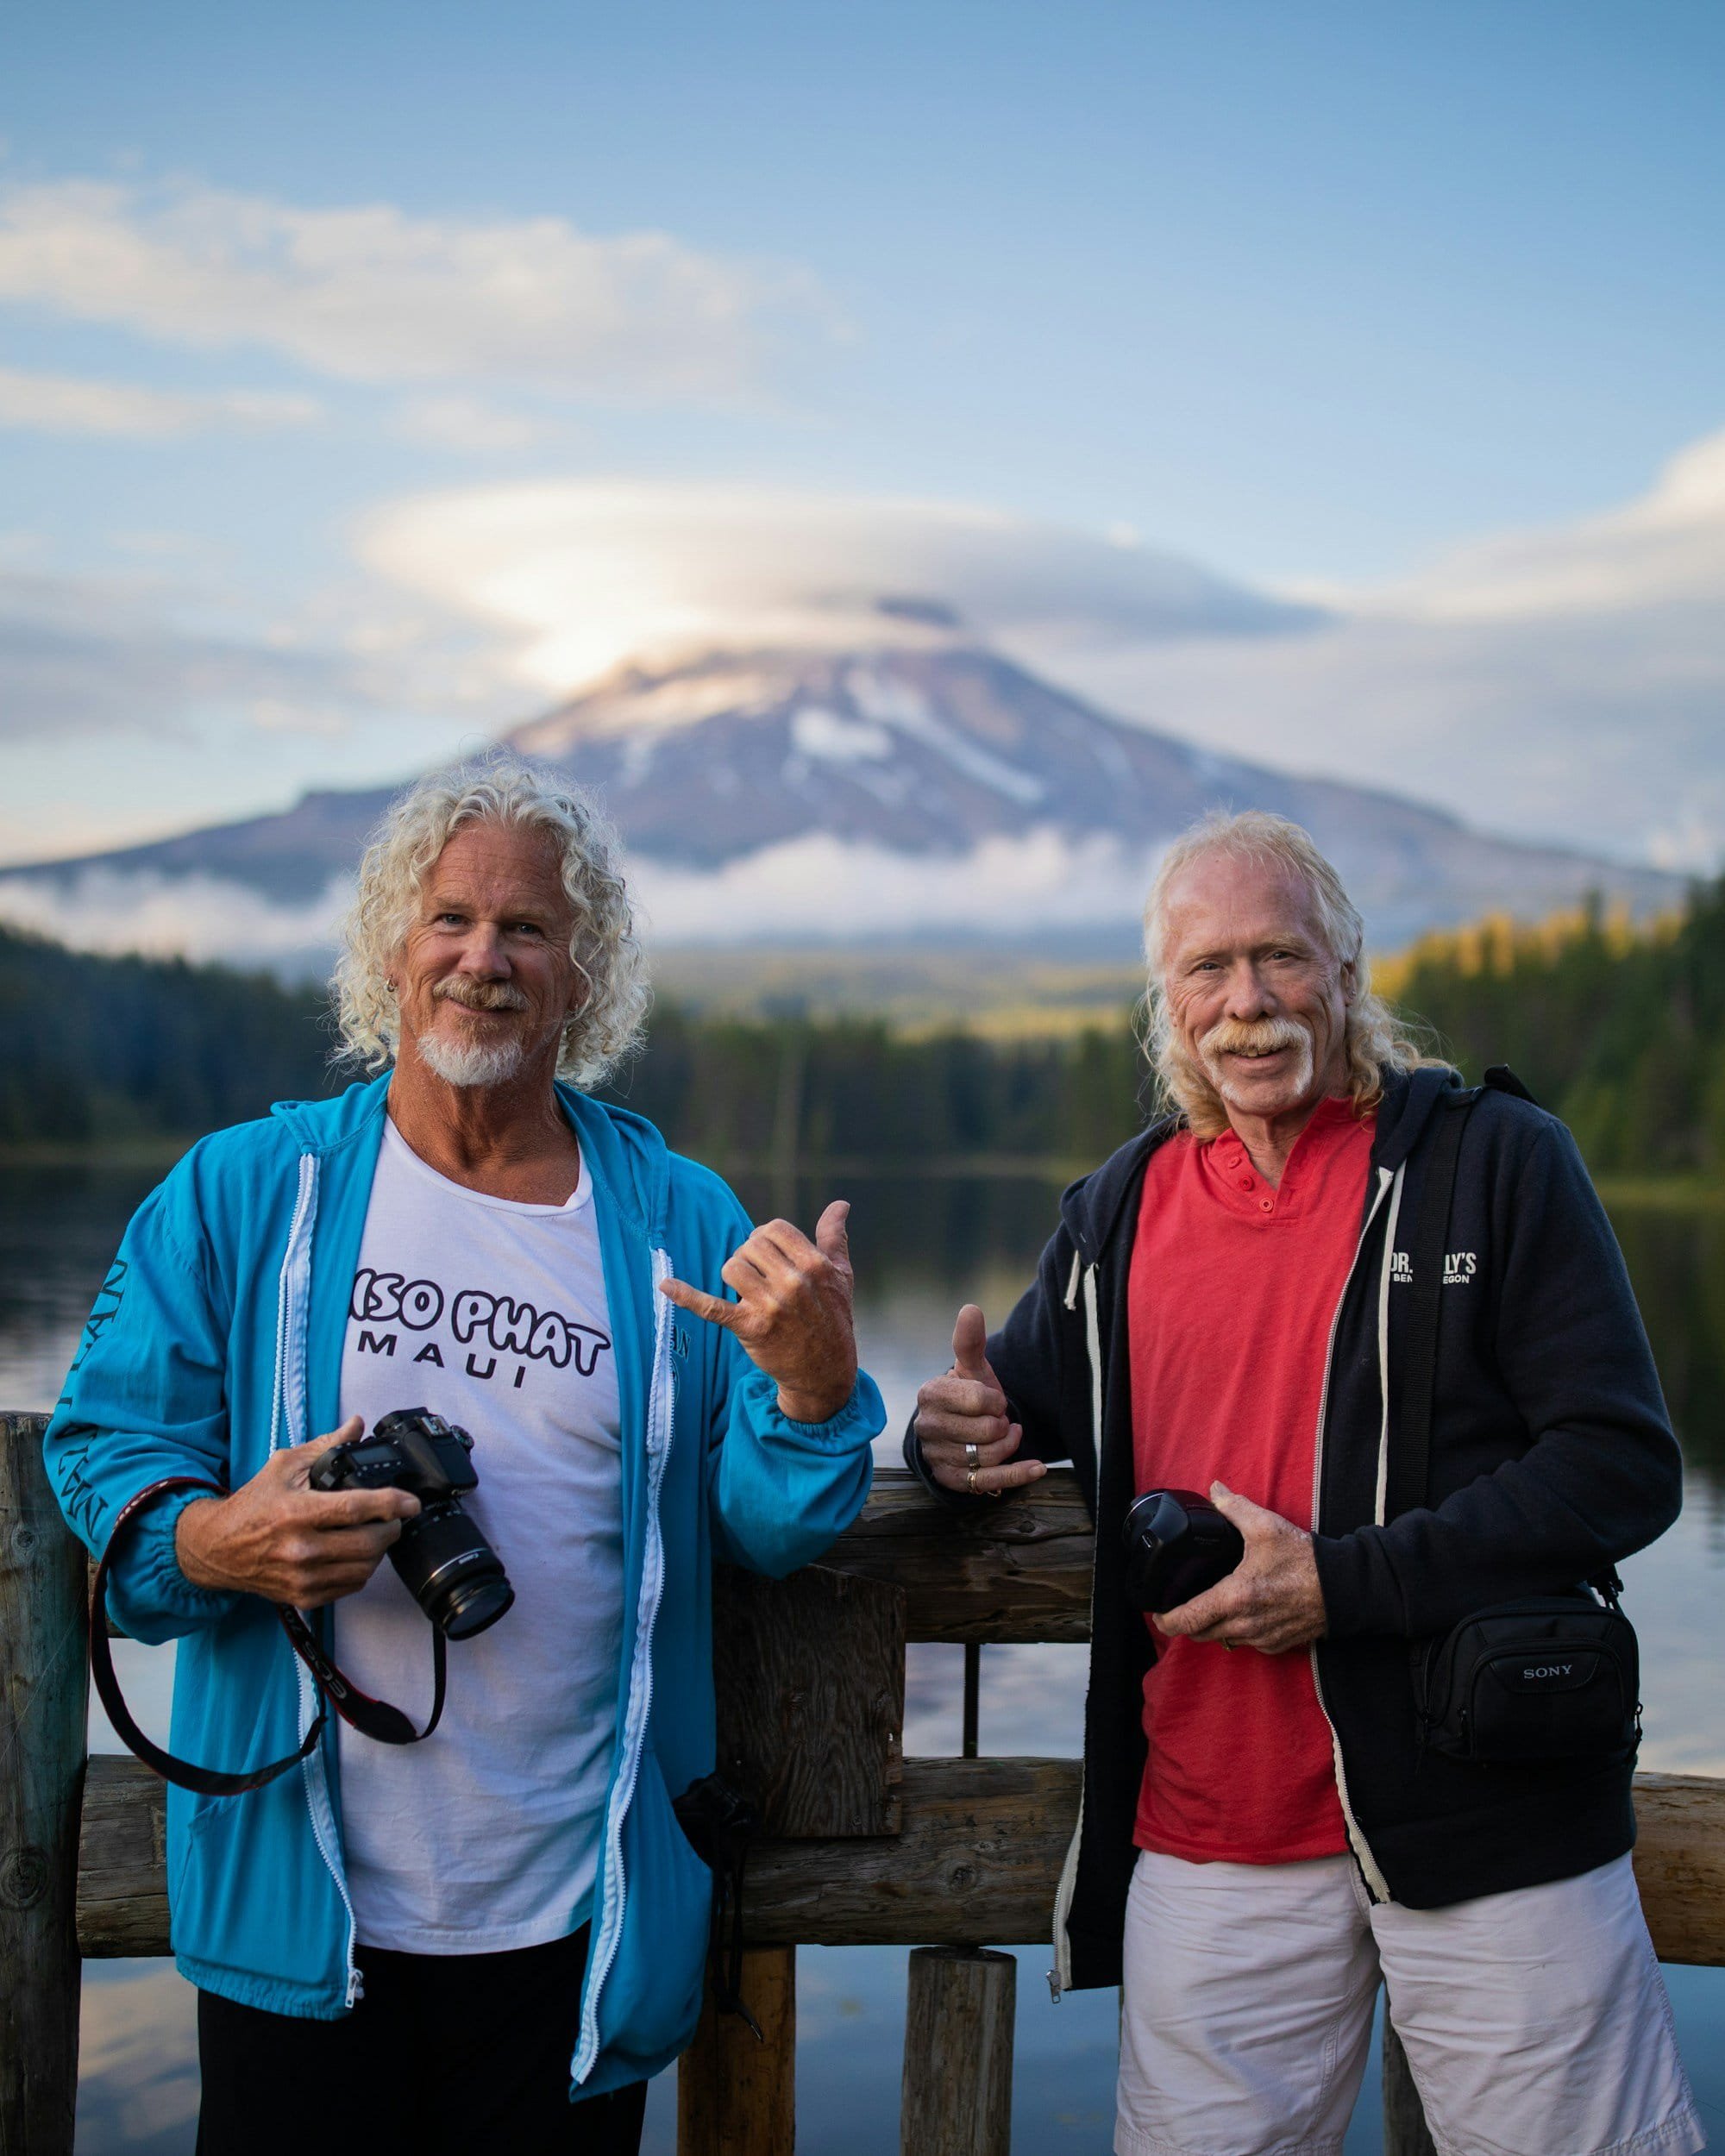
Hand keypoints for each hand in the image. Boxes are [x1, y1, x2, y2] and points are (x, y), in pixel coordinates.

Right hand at [174, 1417, 421, 1608]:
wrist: (217, 1549)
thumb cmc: (252, 1506)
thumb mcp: (284, 1467)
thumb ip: (325, 1446)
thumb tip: (357, 1425)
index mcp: (297, 1513)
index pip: (356, 1509)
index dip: (391, 1504)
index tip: (411, 1502)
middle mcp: (301, 1549)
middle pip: (368, 1543)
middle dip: (391, 1527)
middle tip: (394, 1516)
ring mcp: (302, 1578)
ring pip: (364, 1568)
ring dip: (379, 1550)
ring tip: (376, 1532)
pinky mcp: (303, 1597)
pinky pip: (350, 1586)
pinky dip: (361, 1569)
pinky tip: (356, 1553)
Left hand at [660, 1201, 857, 1424]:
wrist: (825, 1371)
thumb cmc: (833, 1318)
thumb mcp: (842, 1276)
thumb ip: (834, 1237)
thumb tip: (841, 1204)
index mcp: (815, 1265)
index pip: (774, 1229)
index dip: (766, 1238)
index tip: (771, 1256)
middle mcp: (793, 1283)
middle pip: (751, 1245)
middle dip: (750, 1256)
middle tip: (759, 1277)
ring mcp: (770, 1306)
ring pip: (732, 1267)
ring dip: (735, 1275)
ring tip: (747, 1290)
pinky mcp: (749, 1328)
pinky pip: (712, 1307)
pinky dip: (686, 1296)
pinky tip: (665, 1285)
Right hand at [913, 1305, 1044, 1496]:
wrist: (961, 1428)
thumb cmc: (968, 1395)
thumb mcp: (972, 1369)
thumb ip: (970, 1342)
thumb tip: (971, 1309)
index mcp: (929, 1394)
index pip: (978, 1400)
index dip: (995, 1400)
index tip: (993, 1399)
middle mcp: (927, 1427)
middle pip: (986, 1431)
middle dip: (1001, 1424)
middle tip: (996, 1419)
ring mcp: (937, 1457)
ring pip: (990, 1457)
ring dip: (1009, 1444)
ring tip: (1004, 1434)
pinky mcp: (951, 1481)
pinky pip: (990, 1482)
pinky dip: (1018, 1474)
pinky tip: (1037, 1467)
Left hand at [1152, 1482, 1326, 1653]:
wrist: (1343, 1588)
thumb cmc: (1304, 1560)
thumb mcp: (1265, 1526)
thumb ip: (1234, 1508)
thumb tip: (1214, 1490)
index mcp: (1234, 1597)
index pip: (1187, 1621)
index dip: (1166, 1621)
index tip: (1157, 1614)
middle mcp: (1244, 1625)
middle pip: (1200, 1634)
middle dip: (1187, 1622)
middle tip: (1181, 1605)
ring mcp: (1260, 1638)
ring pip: (1223, 1639)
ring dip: (1212, 1627)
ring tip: (1209, 1606)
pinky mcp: (1276, 1645)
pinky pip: (1247, 1643)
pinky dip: (1238, 1631)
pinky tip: (1241, 1612)